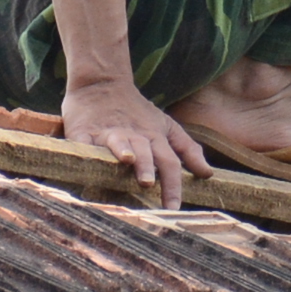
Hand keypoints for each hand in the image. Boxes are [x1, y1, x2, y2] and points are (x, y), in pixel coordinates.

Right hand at [59, 78, 209, 209]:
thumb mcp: (168, 126)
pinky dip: (84, 150)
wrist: (104, 83)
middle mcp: (134, 136)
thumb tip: (207, 174)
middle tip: (148, 185)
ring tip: (128, 161)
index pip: (169, 162)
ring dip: (124, 151)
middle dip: (147, 168)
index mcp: (154, 137)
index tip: (173, 208)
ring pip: (119, 143)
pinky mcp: (83, 131)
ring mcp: (108, 133)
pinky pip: (83, 142)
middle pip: (145, 152)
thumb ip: (188, 150)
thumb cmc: (138, 111)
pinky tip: (85, 158)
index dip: (173, 184)